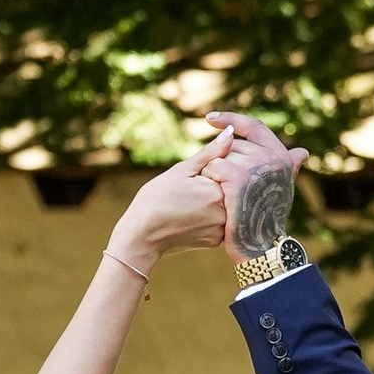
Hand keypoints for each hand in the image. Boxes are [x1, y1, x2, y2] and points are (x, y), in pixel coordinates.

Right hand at [107, 153, 229, 271]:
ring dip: (214, 201)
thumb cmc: (156, 197)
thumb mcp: (182, 170)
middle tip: (189, 193)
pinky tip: (192, 216)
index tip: (193, 178)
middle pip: (230, 190)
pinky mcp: (216, 241)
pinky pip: (221, 223)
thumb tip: (232, 132)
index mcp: (218, 192)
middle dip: (215, 185)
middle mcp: (225, 213)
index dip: (212, 169)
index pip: (229, 171)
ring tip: (189, 204)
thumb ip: (211, 152)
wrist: (142, 234)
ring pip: (226, 206)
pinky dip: (210, 217)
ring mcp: (221, 230)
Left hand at [198, 111, 299, 263]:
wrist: (259, 246)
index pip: (254, 126)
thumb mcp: (279, 188)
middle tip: (223, 186)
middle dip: (222, 161)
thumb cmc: (266, 219)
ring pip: (220, 156)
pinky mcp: (237, 176)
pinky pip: (213, 167)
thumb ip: (286, 166)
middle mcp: (271, 156)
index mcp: (281, 156)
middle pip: (232, 144)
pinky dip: (209, 182)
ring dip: (214, 174)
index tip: (210, 118)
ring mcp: (255, 165)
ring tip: (224, 197)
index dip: (232, 119)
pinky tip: (217, 197)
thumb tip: (302, 152)